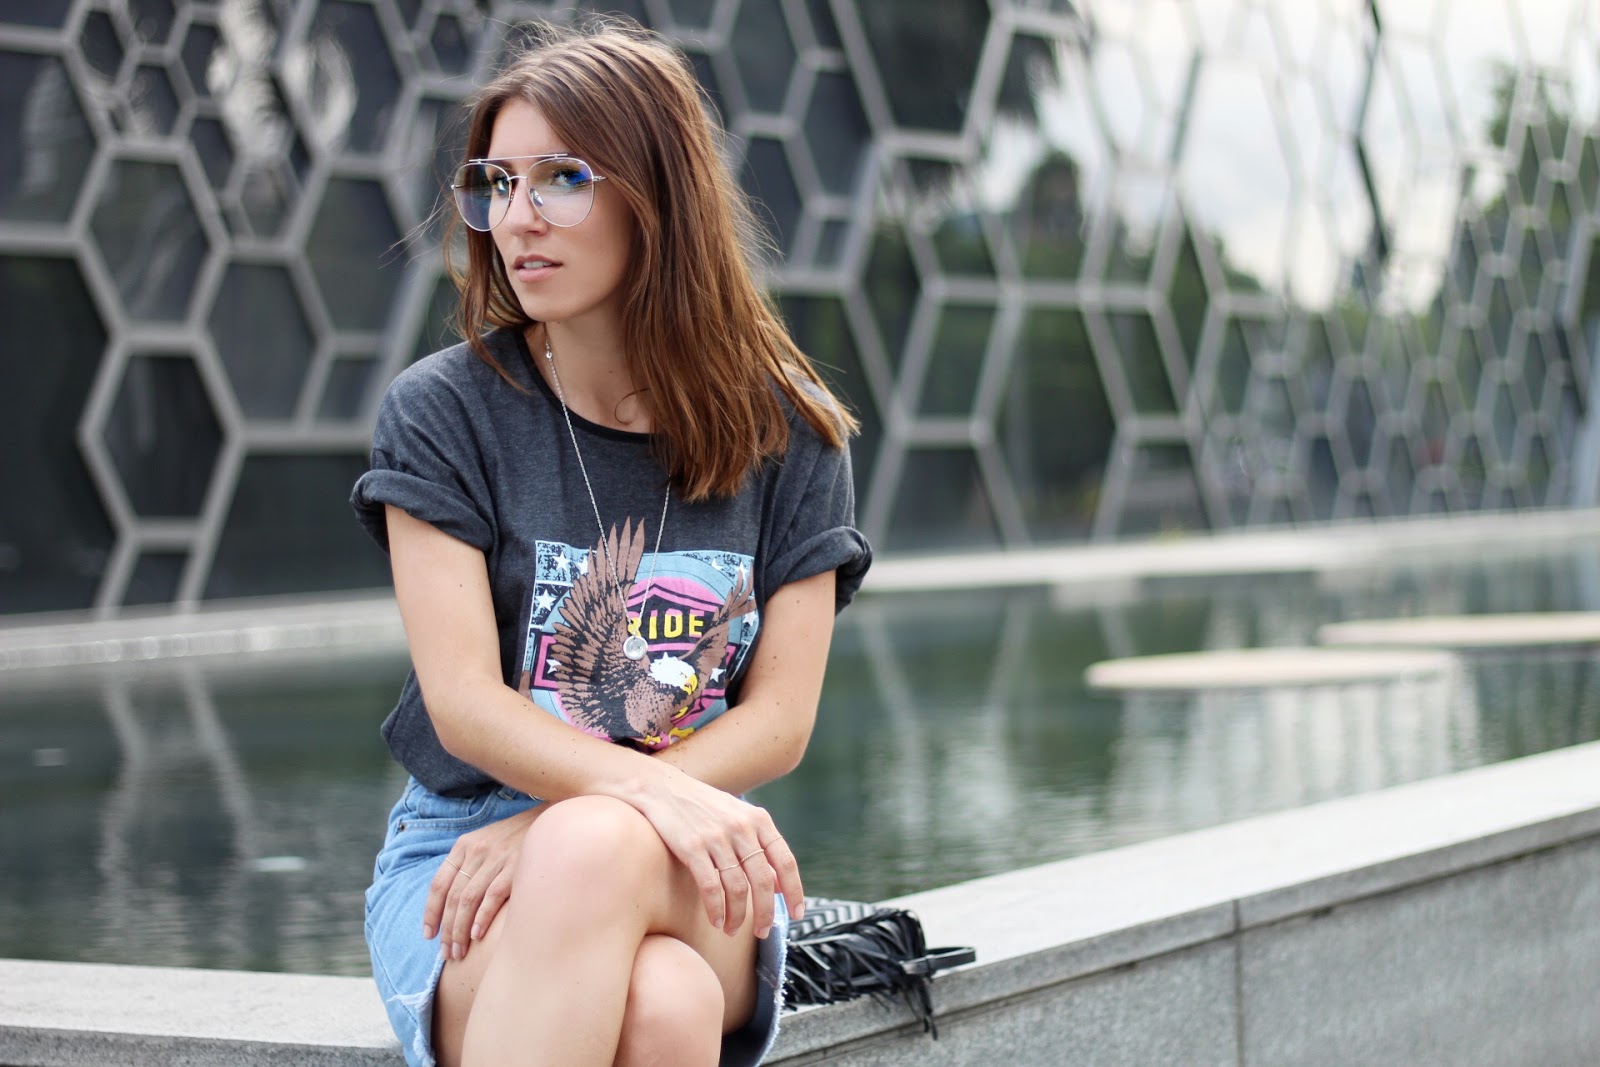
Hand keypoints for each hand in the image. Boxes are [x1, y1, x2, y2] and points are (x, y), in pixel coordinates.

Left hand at [423, 804, 544, 960]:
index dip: (431, 913)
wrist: (551, 822)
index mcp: (464, 845)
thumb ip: (468, 864)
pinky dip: (482, 917)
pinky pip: (492, 896)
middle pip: (453, 897)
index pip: (439, 884)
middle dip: (447, 929)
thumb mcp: (486, 842)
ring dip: (460, 930)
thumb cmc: (516, 838)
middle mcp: (477, 850)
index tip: (429, 935)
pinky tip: (477, 935)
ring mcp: (497, 857)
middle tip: (447, 953)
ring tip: (459, 951)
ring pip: (468, 900)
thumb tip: (451, 902)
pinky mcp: (516, 865)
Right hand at [627, 769, 803, 938]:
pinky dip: (716, 910)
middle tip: (762, 932)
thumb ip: (760, 847)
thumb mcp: (738, 817)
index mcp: (759, 819)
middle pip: (762, 881)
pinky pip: (711, 887)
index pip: (786, 861)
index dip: (795, 891)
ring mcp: (716, 837)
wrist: (661, 788)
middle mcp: (741, 827)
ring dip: (738, 917)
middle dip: (765, 913)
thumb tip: (778, 885)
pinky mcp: (691, 847)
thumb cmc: (703, 807)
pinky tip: (716, 921)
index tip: (797, 914)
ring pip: (737, 888)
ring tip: (732, 931)